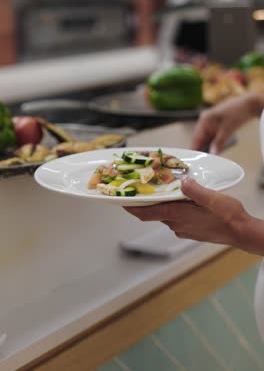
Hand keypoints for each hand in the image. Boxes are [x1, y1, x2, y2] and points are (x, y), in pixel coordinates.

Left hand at [124, 177, 262, 253]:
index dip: (131, 207)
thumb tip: (182, 182)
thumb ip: (195, 190)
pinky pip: (175, 219)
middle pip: (154, 213)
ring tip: (160, 192)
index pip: (147, 213)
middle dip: (145, 202)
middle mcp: (177, 224)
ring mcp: (184, 229)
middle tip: (139, 190)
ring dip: (159, 205)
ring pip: (165, 215)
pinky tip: (180, 201)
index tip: (120, 201)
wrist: (241, 233)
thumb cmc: (229, 217)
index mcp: (178, 215)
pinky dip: (171, 210)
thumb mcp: (213, 198)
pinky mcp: (191, 231)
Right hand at [192, 92, 262, 153]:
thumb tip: (212, 154)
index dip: (195, 149)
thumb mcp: (227, 130)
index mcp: (204, 120)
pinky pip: (212, 136)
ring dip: (209, 147)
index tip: (195, 159)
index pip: (196, 138)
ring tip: (211, 157)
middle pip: (200, 139)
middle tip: (205, 160)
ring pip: (207, 139)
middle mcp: (205, 120)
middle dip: (203, 149)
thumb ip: (218, 143)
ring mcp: (211, 122)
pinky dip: (214, 143)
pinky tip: (217, 150)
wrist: (249, 104)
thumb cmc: (237, 112)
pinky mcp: (217, 125)